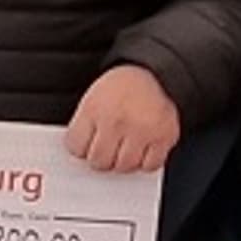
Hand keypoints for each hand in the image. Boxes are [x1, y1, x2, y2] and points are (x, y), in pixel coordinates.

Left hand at [63, 64, 181, 172]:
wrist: (155, 74)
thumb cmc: (122, 89)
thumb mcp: (93, 99)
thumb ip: (84, 127)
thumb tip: (80, 155)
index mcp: (94, 109)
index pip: (76, 147)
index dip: (80, 149)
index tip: (86, 146)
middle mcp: (117, 120)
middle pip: (99, 161)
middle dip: (101, 159)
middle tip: (106, 149)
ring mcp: (142, 130)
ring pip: (124, 167)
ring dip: (122, 162)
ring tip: (124, 148)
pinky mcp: (164, 136)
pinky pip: (149, 166)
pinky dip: (145, 163)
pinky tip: (141, 150)